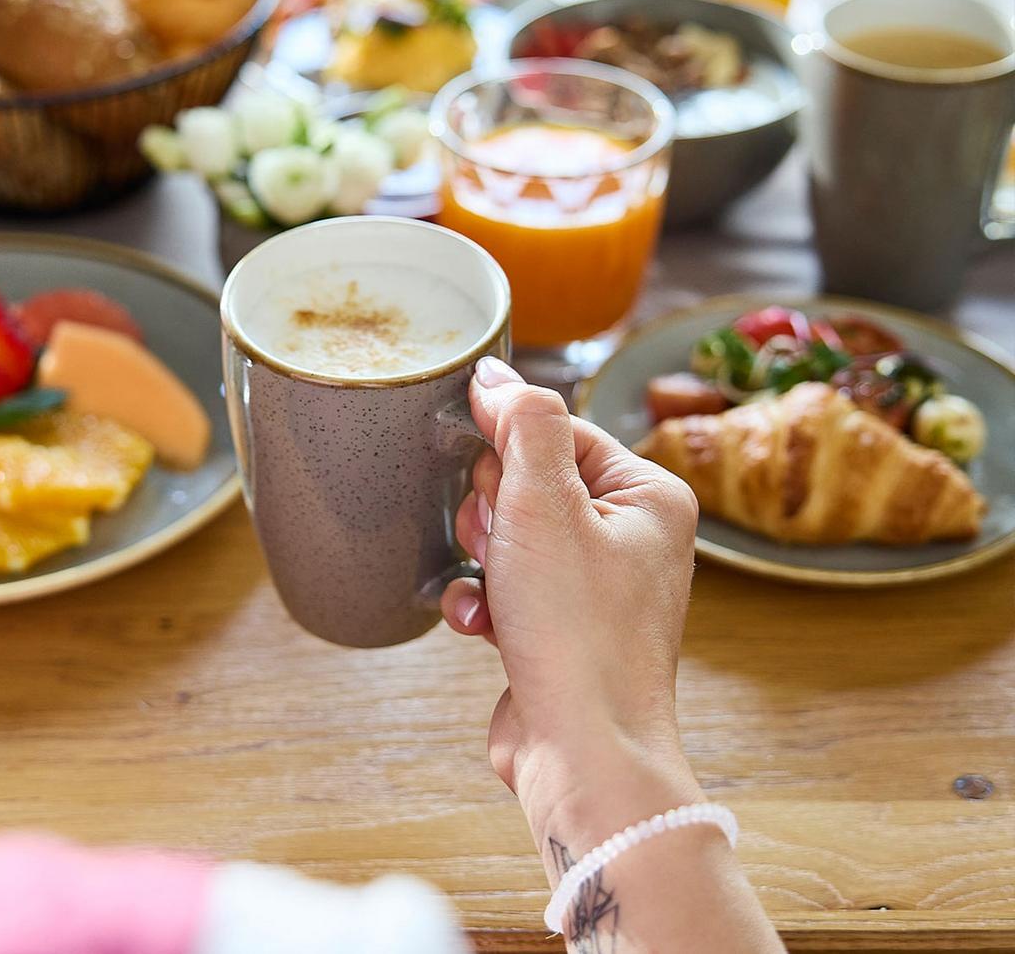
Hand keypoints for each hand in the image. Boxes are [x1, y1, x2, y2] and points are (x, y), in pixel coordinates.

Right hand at [441, 358, 703, 839]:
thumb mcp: (545, 504)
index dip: (507, 454)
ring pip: (506, 534)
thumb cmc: (578, 634)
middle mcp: (632, 537)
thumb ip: (523, 422)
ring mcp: (597, 587)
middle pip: (526, 480)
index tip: (498, 490)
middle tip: (502, 546)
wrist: (584, 753)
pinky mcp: (561, 629)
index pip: (556, 429)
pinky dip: (482, 603)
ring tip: (496, 592)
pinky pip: (503, 587)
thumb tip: (495, 375)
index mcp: (649, 495)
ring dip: (480, 559)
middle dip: (491, 512)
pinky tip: (481, 627)